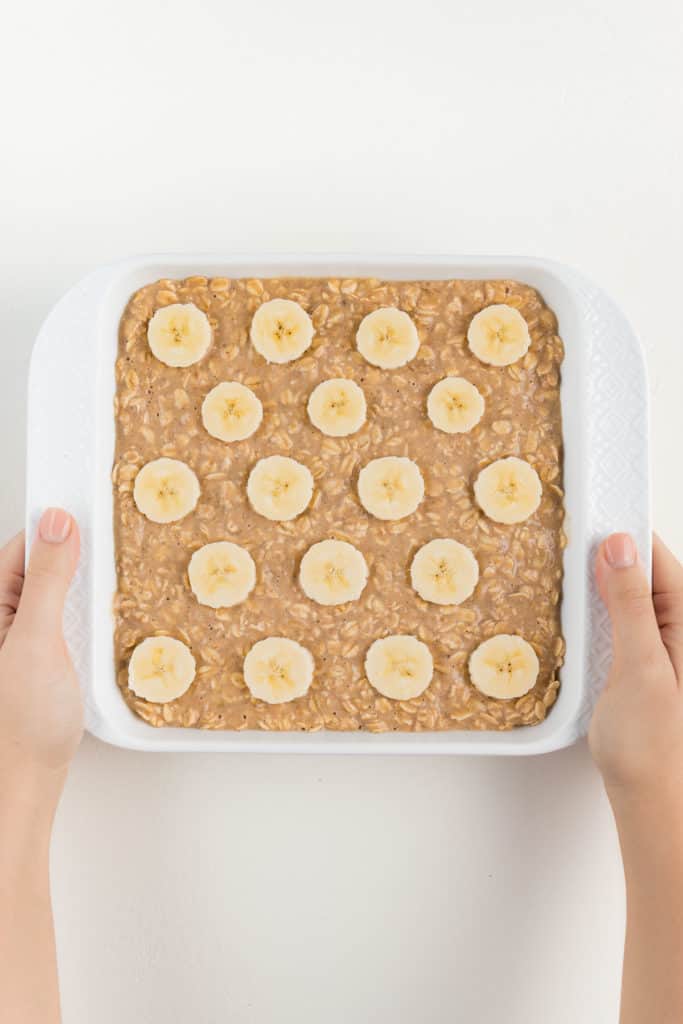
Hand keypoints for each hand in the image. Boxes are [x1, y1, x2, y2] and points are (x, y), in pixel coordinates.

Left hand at [0, 508, 81, 800]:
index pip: (20, 547)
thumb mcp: (38, 641)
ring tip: (97, 609)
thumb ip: (49, 579)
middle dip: (72, 566)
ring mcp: (14, 637)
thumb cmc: (21, 724)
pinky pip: (60, 618)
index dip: (56, 533)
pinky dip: (81, 619)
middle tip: (101, 573)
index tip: (93, 522)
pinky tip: (92, 632)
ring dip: (80, 595)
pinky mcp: (34, 653)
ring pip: (53, 593)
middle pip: (38, 568)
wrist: (25, 781)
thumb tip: (56, 523)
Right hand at [589, 533, 682, 806]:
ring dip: (601, 590)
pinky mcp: (648, 660)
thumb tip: (620, 545)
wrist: (653, 801)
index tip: (583, 522)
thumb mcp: (639, 667)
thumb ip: (629, 604)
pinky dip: (601, 615)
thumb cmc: (652, 745)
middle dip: (607, 562)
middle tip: (566, 556)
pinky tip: (581, 619)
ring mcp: (668, 645)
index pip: (659, 559)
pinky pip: (625, 621)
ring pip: (631, 596)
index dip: (622, 539)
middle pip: (645, 574)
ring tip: (568, 585)